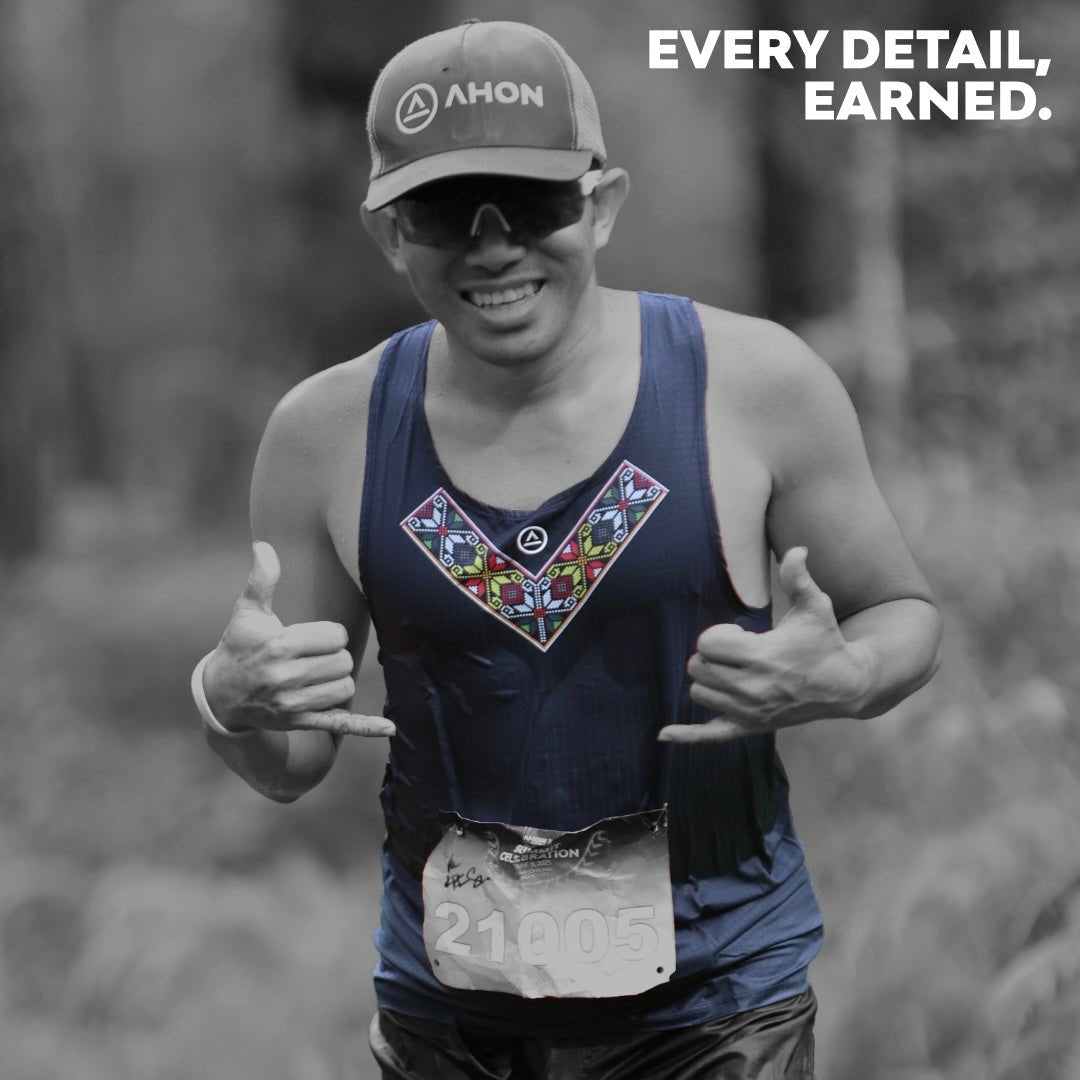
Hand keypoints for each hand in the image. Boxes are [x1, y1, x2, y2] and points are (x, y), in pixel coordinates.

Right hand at [203, 541, 394, 737]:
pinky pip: (340, 724)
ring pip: (345, 688)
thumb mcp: (247, 612)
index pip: (335, 636)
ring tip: (316, 675)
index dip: (330, 634)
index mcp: (280, 646)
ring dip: (338, 680)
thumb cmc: (240, 646)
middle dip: (335, 656)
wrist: (221, 694)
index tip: (313, 637)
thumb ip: (262, 580)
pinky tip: (389, 728)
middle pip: (344, 662)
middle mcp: (286, 677)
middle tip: (313, 657)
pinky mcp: (300, 723)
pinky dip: (365, 727)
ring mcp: (293, 704)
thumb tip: (264, 546)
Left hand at [658, 547, 871, 743]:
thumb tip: (797, 550)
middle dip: (711, 654)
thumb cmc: (826, 641)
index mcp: (763, 657)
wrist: (845, 686)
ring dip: (708, 679)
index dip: (719, 634)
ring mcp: (749, 712)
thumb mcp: (816, 606)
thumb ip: (800, 578)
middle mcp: (752, 689)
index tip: (742, 633)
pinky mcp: (749, 728)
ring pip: (698, 694)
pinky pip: (709, 736)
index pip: (708, 644)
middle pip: (697, 668)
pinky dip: (686, 735)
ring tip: (734, 671)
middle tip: (737, 651)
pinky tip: (663, 734)